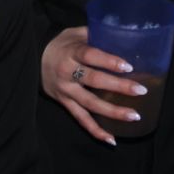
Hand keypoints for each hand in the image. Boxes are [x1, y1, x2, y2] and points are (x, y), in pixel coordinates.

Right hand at [40, 26, 147, 144]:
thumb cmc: (61, 44)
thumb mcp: (74, 33)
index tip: (128, 67)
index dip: (108, 61)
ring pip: (90, 104)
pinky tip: (112, 139)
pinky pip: (81, 119)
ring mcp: (66, 91)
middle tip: (140, 90)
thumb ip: (95, 34)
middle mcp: (67, 73)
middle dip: (118, 86)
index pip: (90, 56)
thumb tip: (123, 34)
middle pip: (94, 80)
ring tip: (134, 116)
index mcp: (71, 52)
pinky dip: (95, 131)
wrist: (33, 59)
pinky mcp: (65, 104)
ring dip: (113, 112)